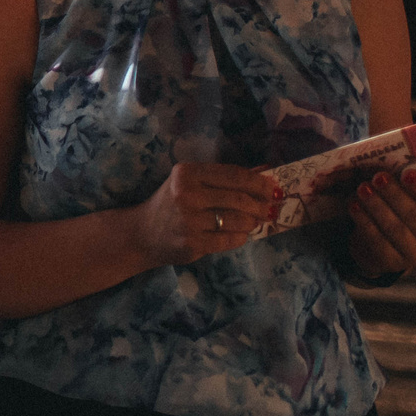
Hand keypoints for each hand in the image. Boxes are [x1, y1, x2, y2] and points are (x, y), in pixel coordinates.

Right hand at [128, 162, 278, 265]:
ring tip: (254, 222)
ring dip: (252, 222)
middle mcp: (186, 194)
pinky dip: (241, 237)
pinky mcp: (192, 243)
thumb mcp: (191, 183)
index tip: (273, 188)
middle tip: (269, 209)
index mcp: (187, 173)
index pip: (233, 175)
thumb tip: (264, 172)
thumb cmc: (171, 204)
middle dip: (261, 204)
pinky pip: (230, 239)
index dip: (258, 182)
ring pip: (238, 220)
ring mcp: (189, 220)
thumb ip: (224, 178)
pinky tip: (240, 234)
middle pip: (239, 198)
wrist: (142, 234)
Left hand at [346, 162, 415, 278]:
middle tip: (378, 177)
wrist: (388, 249)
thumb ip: (407, 187)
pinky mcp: (392, 263)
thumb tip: (394, 164)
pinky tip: (354, 206)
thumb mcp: (411, 202)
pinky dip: (364, 221)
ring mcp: (415, 257)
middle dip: (395, 195)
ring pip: (395, 229)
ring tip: (362, 188)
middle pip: (414, 216)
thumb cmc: (402, 216)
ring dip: (377, 206)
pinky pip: (377, 240)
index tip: (407, 172)